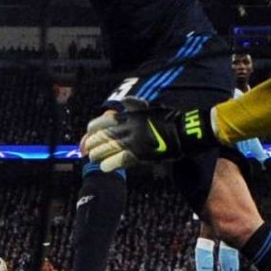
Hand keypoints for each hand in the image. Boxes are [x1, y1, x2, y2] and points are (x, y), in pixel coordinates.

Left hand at [83, 97, 215, 171]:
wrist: (183, 132)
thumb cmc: (168, 119)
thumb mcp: (150, 108)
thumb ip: (135, 105)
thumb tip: (123, 102)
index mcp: (131, 116)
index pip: (105, 121)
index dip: (94, 127)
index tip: (88, 131)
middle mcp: (130, 129)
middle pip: (104, 136)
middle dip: (93, 142)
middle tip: (87, 148)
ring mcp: (134, 142)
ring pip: (109, 148)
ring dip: (99, 154)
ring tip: (93, 158)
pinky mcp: (140, 155)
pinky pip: (121, 160)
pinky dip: (111, 164)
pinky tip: (104, 168)